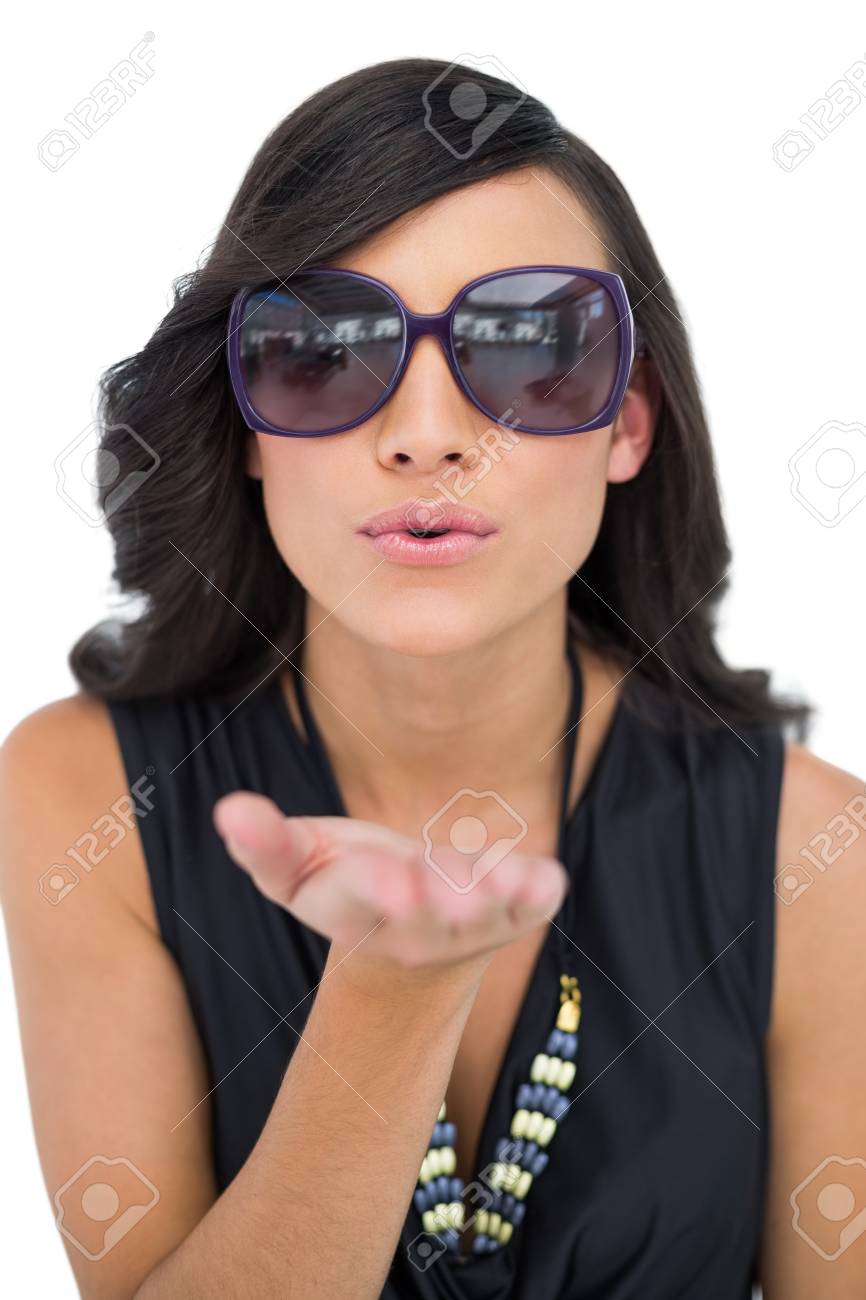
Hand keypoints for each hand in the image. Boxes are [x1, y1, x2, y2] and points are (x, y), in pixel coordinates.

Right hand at [212, 792, 568, 971]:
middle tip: (437, 887)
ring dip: (490, 898)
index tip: (387, 881)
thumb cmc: (348, 881)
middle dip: (434, 897)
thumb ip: (265, 843)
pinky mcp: (515, 910)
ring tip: (498, 882)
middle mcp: (415, 926)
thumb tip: (228, 810)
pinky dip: (539, 893)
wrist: (416, 935)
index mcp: (355, 908)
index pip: (359, 899)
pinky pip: (532, 906)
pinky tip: (546, 878)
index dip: (374, 888)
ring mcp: (470, 924)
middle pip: (424, 912)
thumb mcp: (300, 862)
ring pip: (482, 915)